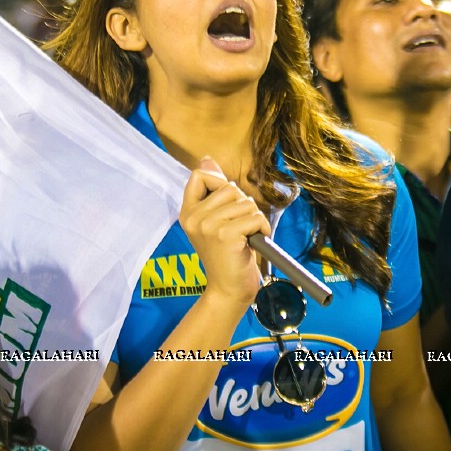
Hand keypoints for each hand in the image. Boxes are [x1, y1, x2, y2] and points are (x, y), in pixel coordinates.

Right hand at [178, 157, 269, 307]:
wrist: (228, 290)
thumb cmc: (226, 255)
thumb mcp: (214, 221)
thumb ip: (211, 191)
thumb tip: (207, 160)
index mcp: (187, 212)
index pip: (199, 176)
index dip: (219, 183)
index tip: (226, 207)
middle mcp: (193, 217)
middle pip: (230, 188)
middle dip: (243, 206)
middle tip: (238, 230)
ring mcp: (208, 226)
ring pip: (246, 202)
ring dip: (254, 219)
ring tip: (245, 238)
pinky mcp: (225, 234)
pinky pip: (255, 217)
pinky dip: (262, 229)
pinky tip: (254, 242)